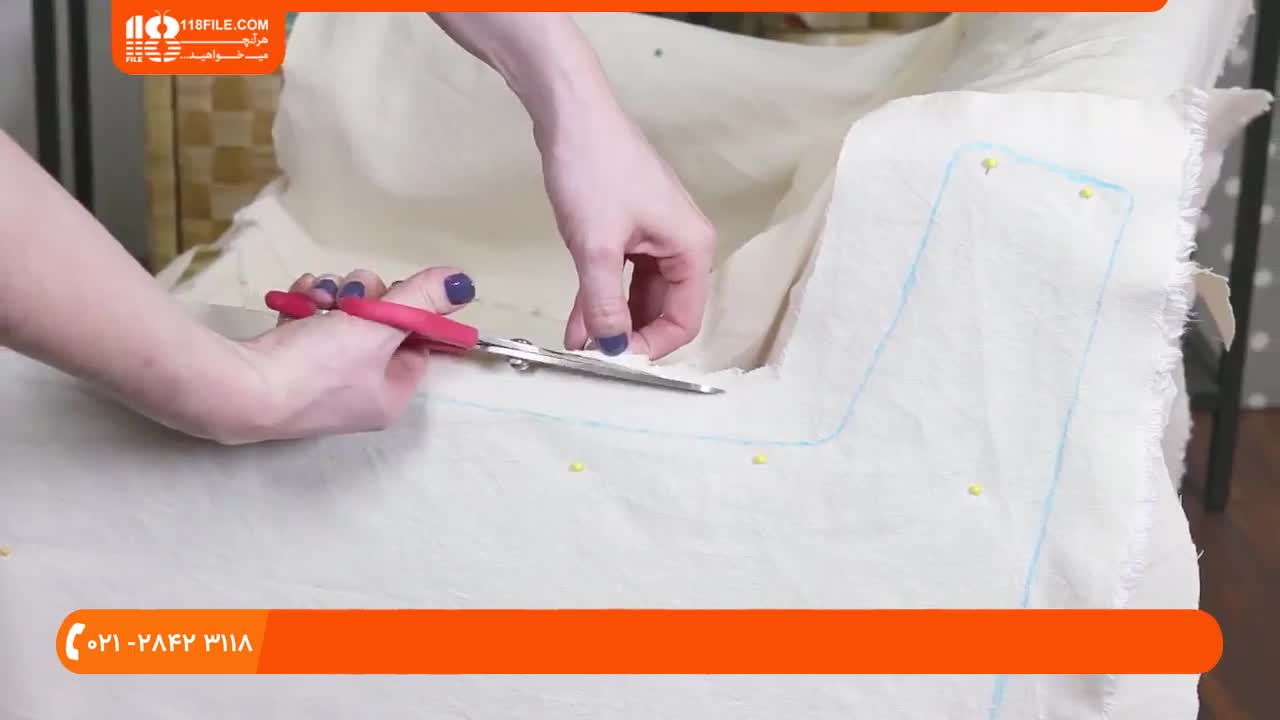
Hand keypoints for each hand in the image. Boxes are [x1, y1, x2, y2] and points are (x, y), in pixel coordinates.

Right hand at [214, 267, 475, 443]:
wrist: (237, 388)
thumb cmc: (316, 367)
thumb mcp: (379, 327)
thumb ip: (422, 299)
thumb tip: (463, 283)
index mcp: (389, 397)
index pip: (417, 344)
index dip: (410, 310)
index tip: (398, 288)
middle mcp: (357, 395)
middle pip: (379, 328)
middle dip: (365, 297)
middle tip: (352, 290)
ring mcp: (319, 381)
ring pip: (343, 320)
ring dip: (333, 295)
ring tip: (316, 294)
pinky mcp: (286, 364)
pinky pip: (310, 323)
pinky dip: (306, 304)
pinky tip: (297, 296)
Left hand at [539, 109, 715, 359]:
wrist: (571, 113)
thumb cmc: (594, 170)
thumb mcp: (596, 246)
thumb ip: (604, 303)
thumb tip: (611, 348)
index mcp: (691, 248)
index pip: (685, 320)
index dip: (651, 347)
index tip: (613, 360)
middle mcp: (682, 245)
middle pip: (665, 310)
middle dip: (631, 336)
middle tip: (594, 357)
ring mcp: (656, 236)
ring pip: (640, 296)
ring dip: (612, 320)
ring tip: (578, 344)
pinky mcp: (631, 229)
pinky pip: (622, 276)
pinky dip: (601, 298)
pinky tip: (576, 322)